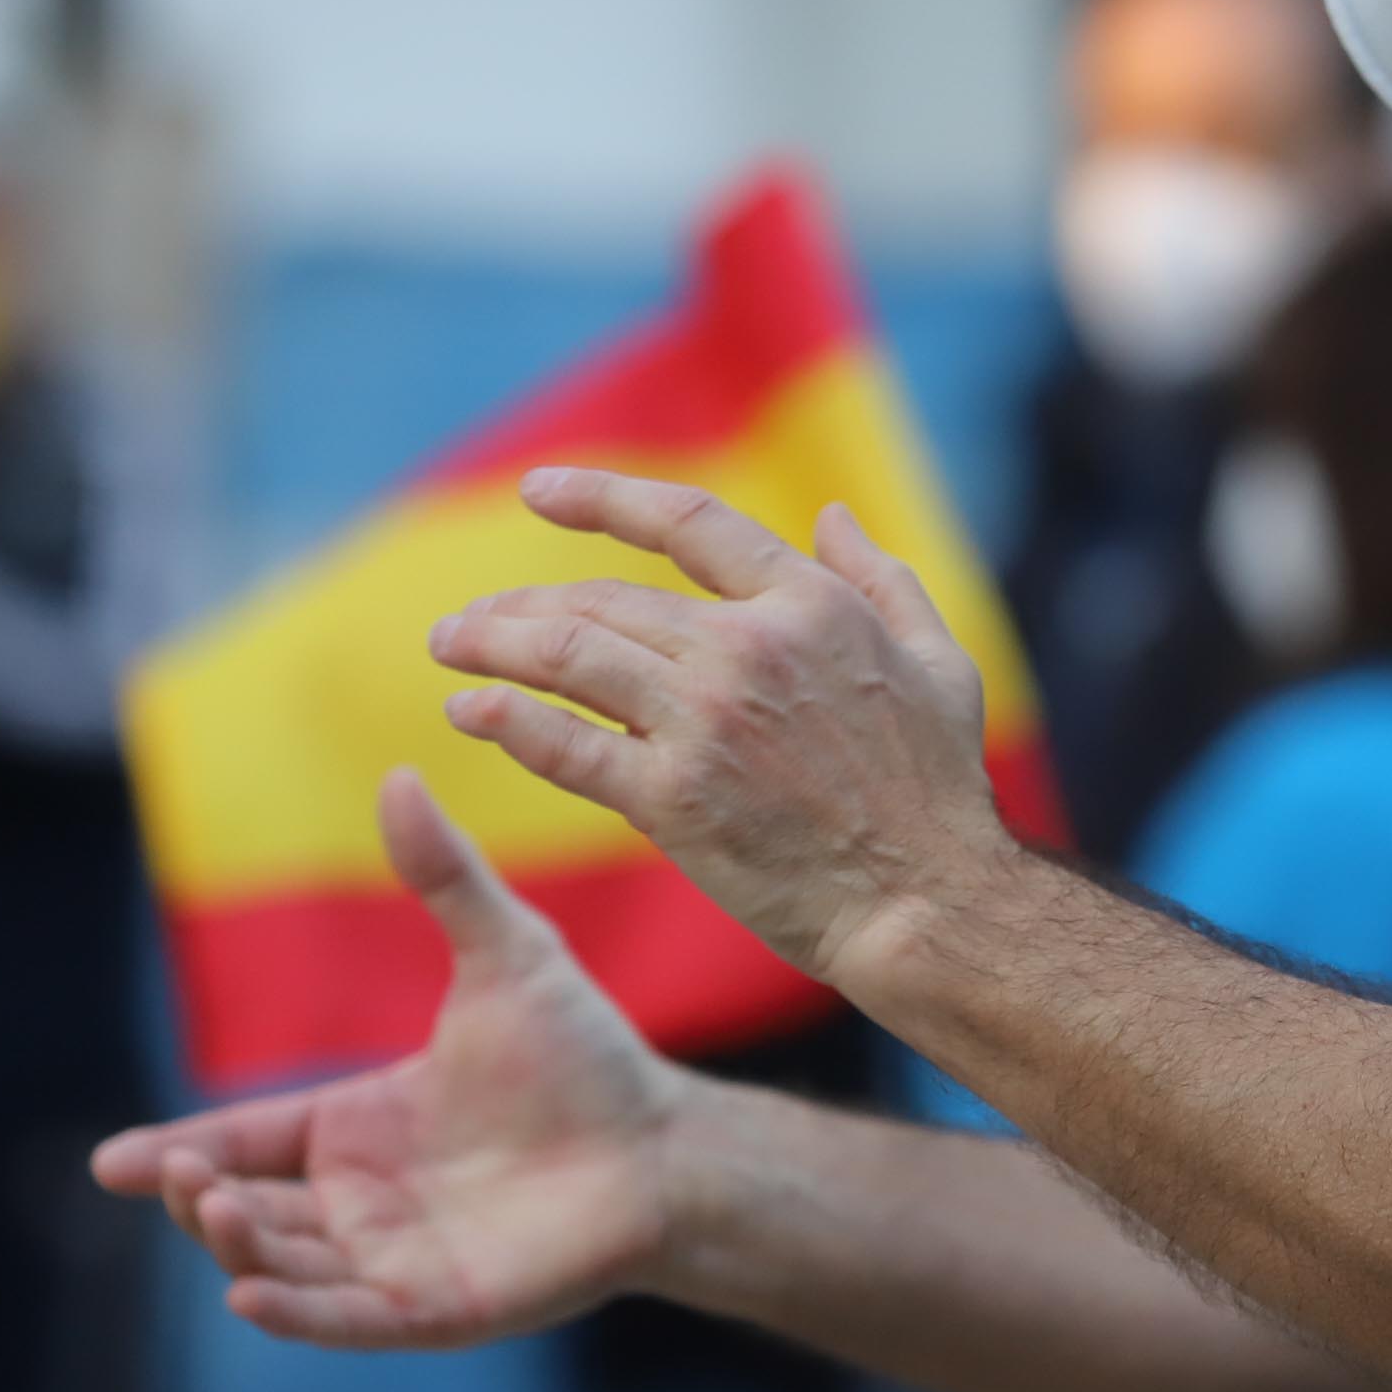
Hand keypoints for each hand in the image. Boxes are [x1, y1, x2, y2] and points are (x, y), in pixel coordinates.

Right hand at [93, 771, 685, 1348]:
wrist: (665, 1144)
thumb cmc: (585, 1055)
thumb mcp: (505, 954)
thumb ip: (444, 876)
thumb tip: (398, 774)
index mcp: (359, 1125)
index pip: (247, 1141)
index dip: (180, 1153)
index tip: (111, 1163)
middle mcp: (363, 1197)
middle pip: (248, 1207)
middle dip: (200, 1195)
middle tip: (176, 1171)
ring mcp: (394, 1257)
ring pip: (284, 1264)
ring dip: (237, 1244)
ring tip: (212, 1203)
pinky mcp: (436, 1308)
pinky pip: (347, 1318)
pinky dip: (295, 1313)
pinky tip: (246, 1297)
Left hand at [424, 472, 1008, 988]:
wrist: (925, 900)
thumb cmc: (939, 788)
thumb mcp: (941, 660)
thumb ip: (884, 579)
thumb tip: (834, 515)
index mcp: (809, 604)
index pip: (687, 520)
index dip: (603, 497)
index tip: (540, 491)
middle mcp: (747, 647)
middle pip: (606, 597)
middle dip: (523, 602)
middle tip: (470, 619)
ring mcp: (704, 721)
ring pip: (570, 657)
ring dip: (495, 646)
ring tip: (450, 647)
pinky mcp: (671, 798)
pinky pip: (567, 748)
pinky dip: (509, 723)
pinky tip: (469, 712)